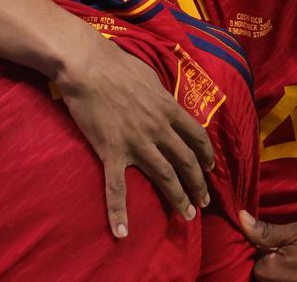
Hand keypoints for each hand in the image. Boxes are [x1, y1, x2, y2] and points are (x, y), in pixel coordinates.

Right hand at [54, 35, 214, 238]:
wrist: (86, 66)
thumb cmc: (117, 65)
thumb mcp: (149, 77)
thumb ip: (162, 95)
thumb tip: (167, 104)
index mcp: (168, 109)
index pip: (197, 137)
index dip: (206, 156)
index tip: (210, 169)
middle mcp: (158, 129)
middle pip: (186, 162)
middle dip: (198, 184)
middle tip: (203, 201)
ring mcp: (136, 143)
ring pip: (164, 176)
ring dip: (178, 198)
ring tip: (187, 214)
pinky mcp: (111, 152)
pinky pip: (116, 187)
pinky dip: (119, 212)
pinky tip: (122, 232)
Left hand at [240, 212, 296, 281]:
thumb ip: (267, 230)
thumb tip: (241, 218)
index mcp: (267, 272)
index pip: (250, 255)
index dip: (260, 244)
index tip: (274, 238)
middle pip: (260, 269)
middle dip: (269, 256)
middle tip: (292, 249)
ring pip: (273, 277)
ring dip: (282, 265)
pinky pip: (285, 281)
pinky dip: (291, 273)